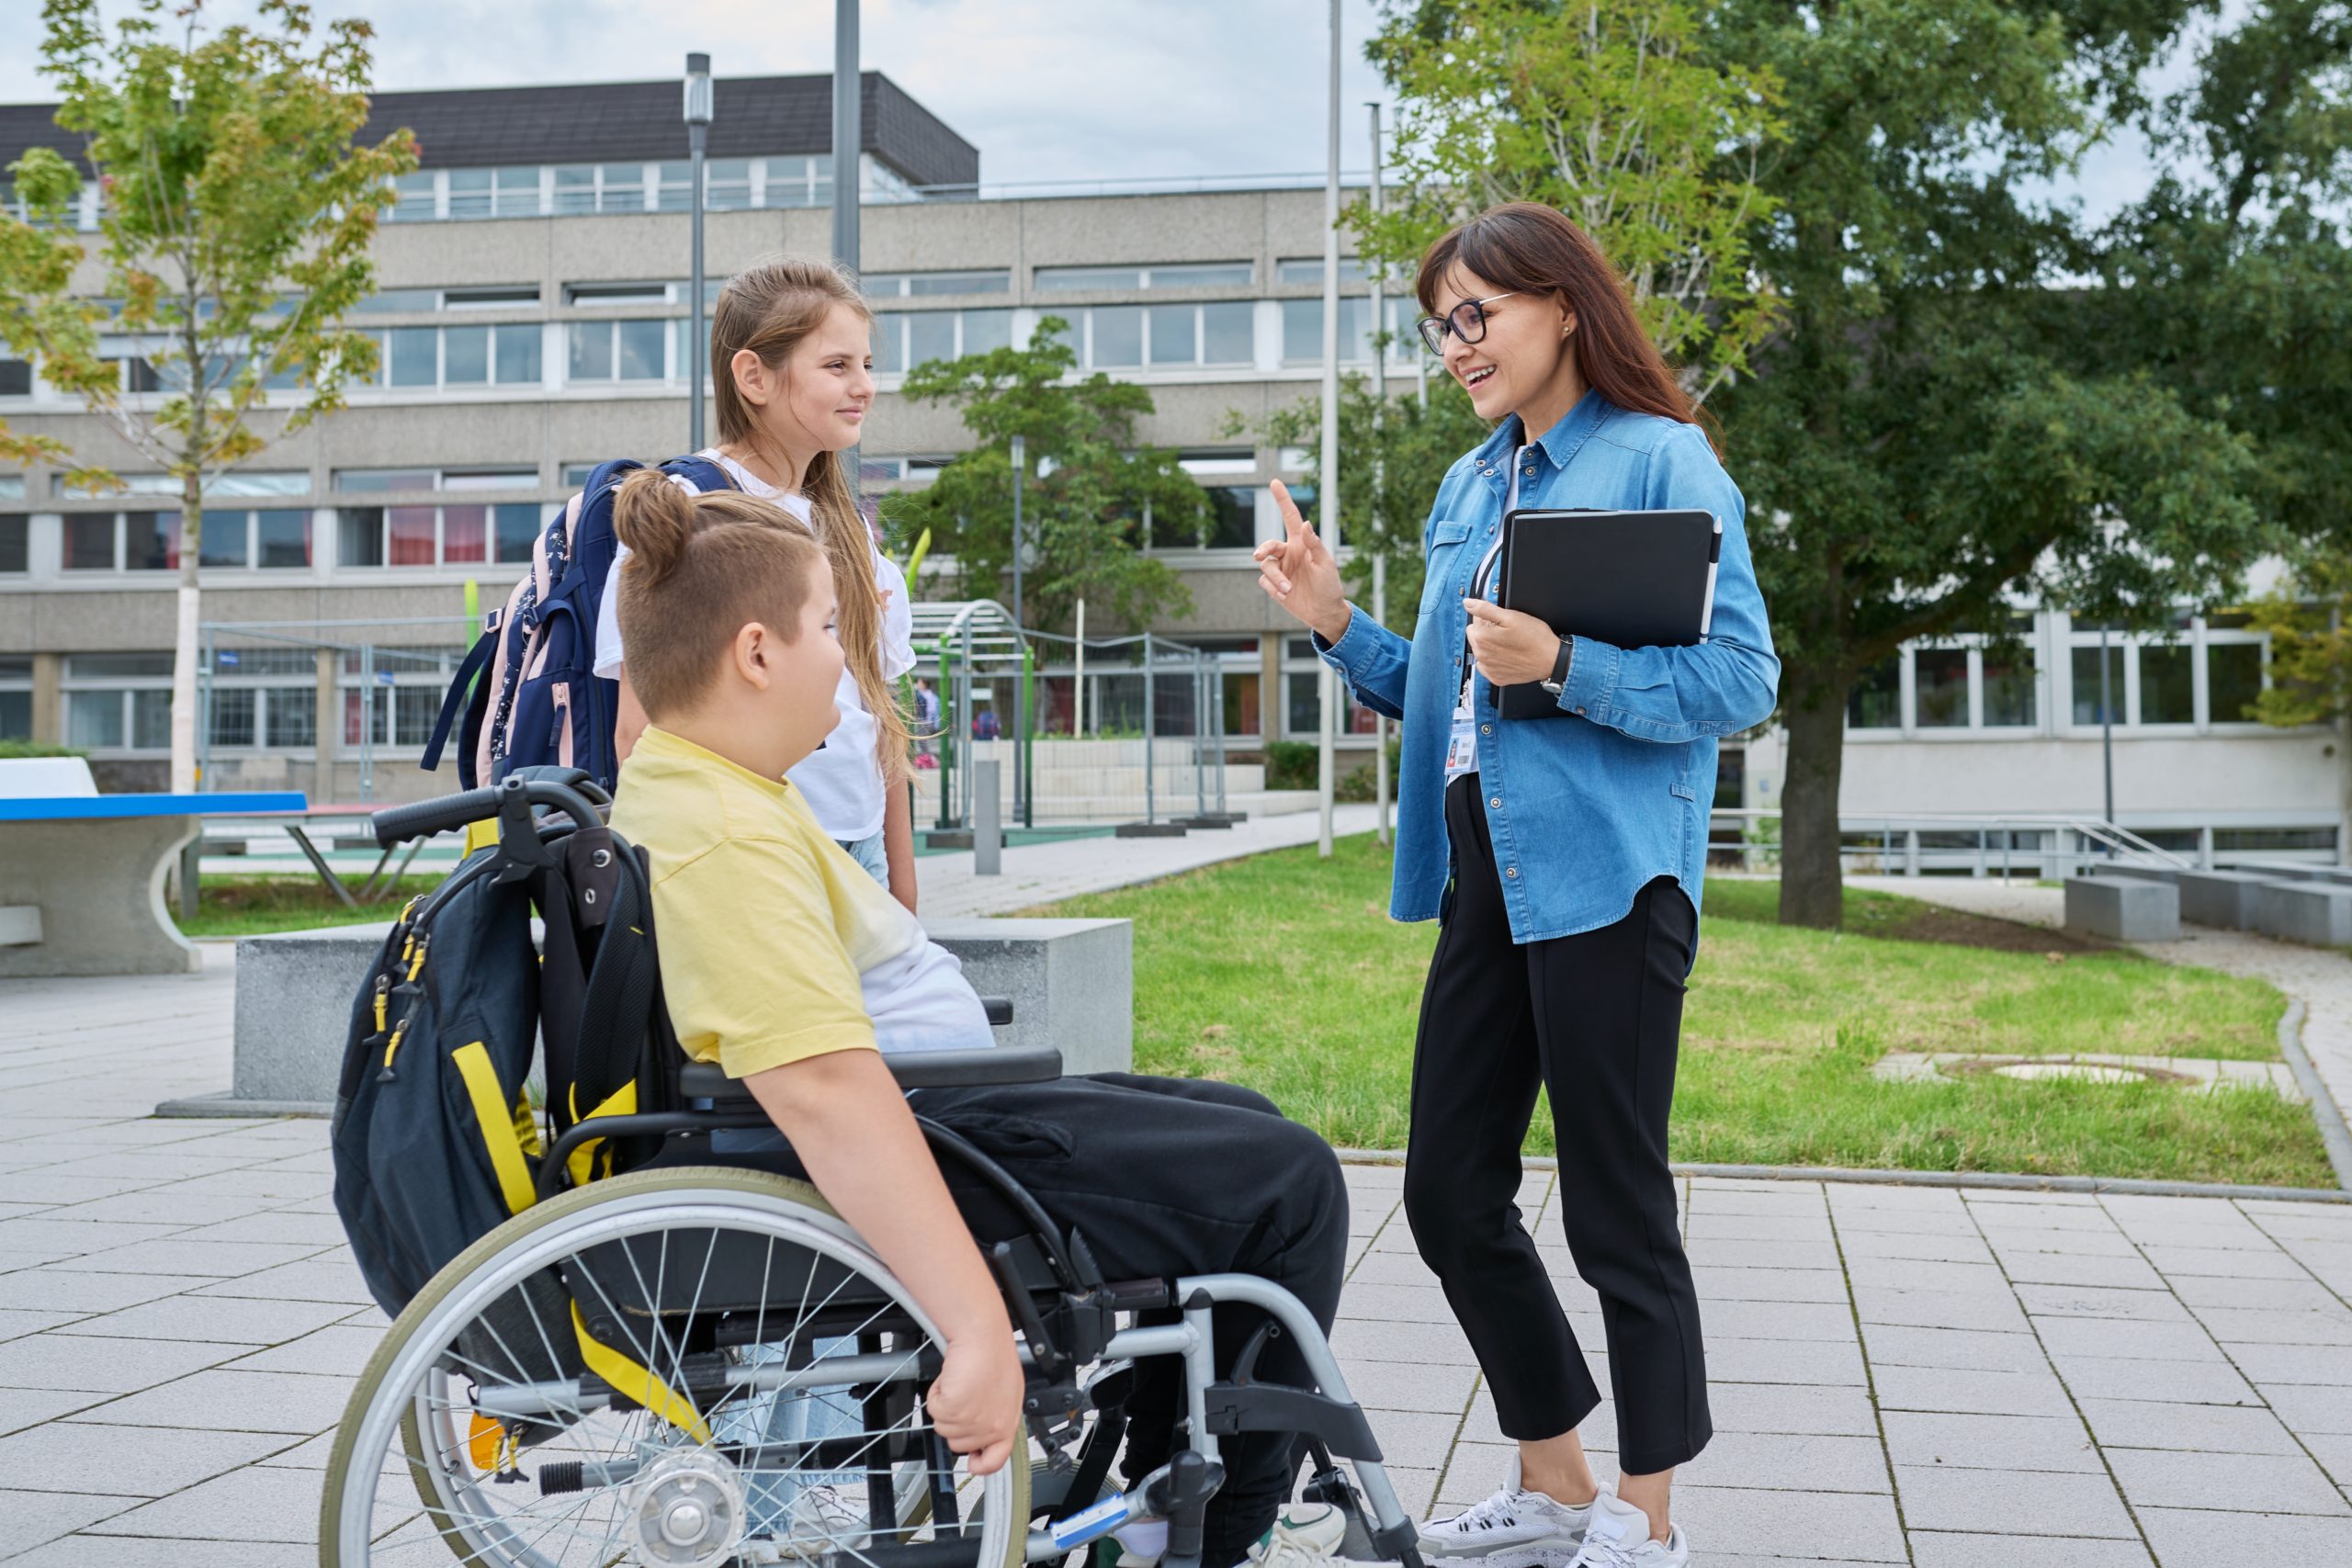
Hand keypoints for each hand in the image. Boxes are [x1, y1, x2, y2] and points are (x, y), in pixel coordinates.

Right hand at [927, 1332, 1023, 1475]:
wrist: (982, 1336)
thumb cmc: (993, 1354)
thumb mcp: (1005, 1392)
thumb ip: (995, 1416)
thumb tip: (981, 1431)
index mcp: (1007, 1422)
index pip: (996, 1460)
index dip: (981, 1465)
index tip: (972, 1463)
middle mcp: (991, 1426)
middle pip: (959, 1444)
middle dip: (955, 1422)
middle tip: (964, 1397)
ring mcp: (972, 1421)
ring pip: (942, 1427)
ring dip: (945, 1405)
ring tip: (960, 1383)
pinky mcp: (954, 1409)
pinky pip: (933, 1409)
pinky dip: (936, 1393)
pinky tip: (951, 1379)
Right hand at [1252, 480, 1350, 642]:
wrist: (1324, 613)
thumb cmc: (1330, 586)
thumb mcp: (1326, 564)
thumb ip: (1315, 544)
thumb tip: (1305, 523)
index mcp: (1302, 544)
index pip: (1289, 517)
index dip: (1283, 500)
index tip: (1275, 482)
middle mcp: (1289, 554)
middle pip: (1268, 544)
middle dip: (1263, 548)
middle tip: (1259, 555)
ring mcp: (1281, 569)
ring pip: (1266, 565)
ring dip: (1276, 577)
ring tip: (1289, 589)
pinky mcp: (1274, 585)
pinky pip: (1265, 581)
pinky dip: (1274, 587)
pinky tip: (1286, 594)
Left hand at [1464, 599, 1566, 686]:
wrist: (1550, 659)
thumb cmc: (1534, 638)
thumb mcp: (1511, 616)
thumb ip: (1485, 609)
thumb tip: (1468, 603)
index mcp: (1481, 637)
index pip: (1475, 622)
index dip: (1489, 619)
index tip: (1503, 623)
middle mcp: (1481, 655)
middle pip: (1476, 637)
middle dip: (1487, 632)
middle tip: (1507, 633)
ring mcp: (1488, 669)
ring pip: (1481, 651)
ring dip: (1491, 646)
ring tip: (1509, 645)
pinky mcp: (1495, 678)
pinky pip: (1488, 666)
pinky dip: (1495, 661)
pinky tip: (1508, 656)